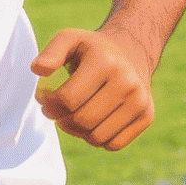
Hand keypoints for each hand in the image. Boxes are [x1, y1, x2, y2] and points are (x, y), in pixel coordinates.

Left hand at [31, 27, 155, 148]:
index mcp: (105, 61)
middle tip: (57, 111)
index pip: (68, 99)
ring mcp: (140, 100)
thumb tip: (38, 70)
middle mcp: (127, 81)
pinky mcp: (147, 115)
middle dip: (62, 120)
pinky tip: (94, 122)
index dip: (50, 105)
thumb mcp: (70, 39)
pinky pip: (114, 144)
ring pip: (97, 137)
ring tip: (74, 116)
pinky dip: (98, 139)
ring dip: (78, 132)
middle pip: (82, 121)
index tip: (46, 99)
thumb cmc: (92, 49)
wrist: (132, 51)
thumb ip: (51, 52)